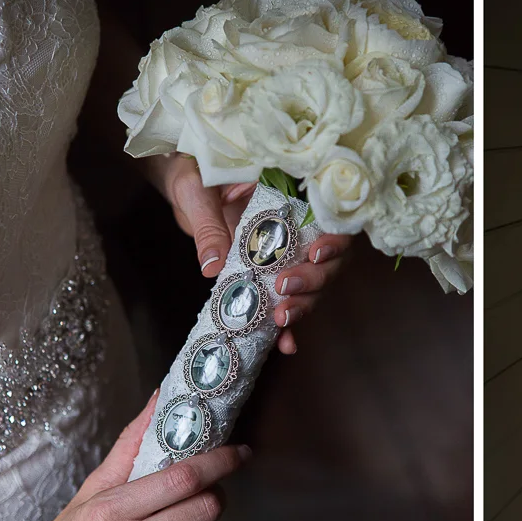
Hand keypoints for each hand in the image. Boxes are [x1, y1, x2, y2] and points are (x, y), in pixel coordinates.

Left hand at [160, 155, 352, 354]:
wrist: (186, 187)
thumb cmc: (195, 176)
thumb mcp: (197, 192)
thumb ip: (208, 225)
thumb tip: (213, 266)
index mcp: (292, 196)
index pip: (331, 218)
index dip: (334, 239)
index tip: (315, 253)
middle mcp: (300, 226)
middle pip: (330, 259)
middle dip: (314, 279)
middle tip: (284, 289)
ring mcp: (290, 254)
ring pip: (316, 284)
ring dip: (304, 304)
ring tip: (281, 318)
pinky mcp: (274, 275)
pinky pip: (291, 301)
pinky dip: (290, 326)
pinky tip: (284, 344)